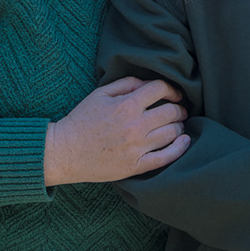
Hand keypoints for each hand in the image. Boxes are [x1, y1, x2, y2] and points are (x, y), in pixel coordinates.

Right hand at [43, 78, 187, 185]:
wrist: (65, 152)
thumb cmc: (81, 120)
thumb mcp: (100, 94)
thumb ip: (126, 84)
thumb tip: (148, 84)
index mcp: (126, 105)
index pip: (160, 89)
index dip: (172, 89)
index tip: (174, 94)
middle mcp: (135, 126)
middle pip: (171, 112)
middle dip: (179, 108)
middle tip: (179, 110)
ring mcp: (137, 147)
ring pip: (173, 133)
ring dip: (179, 127)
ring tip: (176, 125)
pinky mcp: (135, 166)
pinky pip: (166, 157)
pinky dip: (180, 148)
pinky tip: (185, 141)